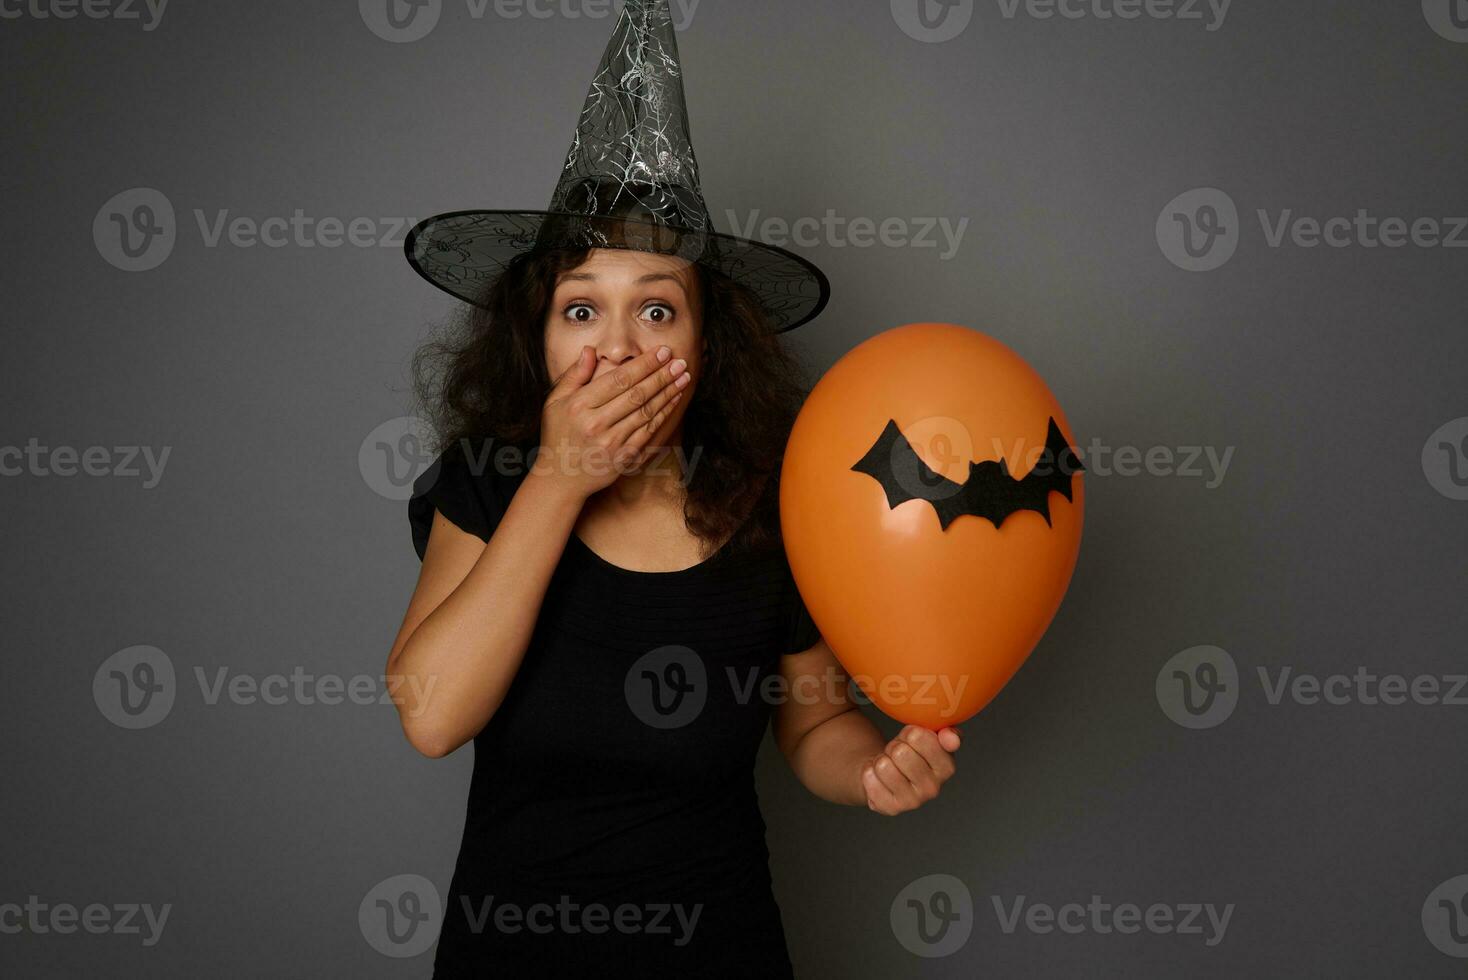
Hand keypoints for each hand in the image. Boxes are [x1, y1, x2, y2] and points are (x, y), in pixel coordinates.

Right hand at [538, 344, 689, 498]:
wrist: (560, 479)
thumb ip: (574, 375)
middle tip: (680, 362)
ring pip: (646, 412)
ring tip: (683, 377)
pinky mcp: (623, 458)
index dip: (644, 364)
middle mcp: (596, 424)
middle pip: (636, 394)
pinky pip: (649, 432)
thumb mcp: (555, 401)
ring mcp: (611, 443)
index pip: (619, 379)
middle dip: (661, 376)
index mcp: (579, 406)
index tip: (662, 352)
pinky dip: (664, 414)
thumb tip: (590, 350)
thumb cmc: (558, 434)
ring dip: (668, 393)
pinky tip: (674, 400)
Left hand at [860, 725, 960, 815]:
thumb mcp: (929, 736)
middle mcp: (933, 788)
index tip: (912, 738)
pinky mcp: (891, 808)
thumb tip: (949, 735)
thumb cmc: (911, 752)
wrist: (888, 773)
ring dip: (881, 760)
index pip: (920, 738)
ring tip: (890, 765)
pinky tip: (879, 778)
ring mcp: (913, 801)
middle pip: (899, 752)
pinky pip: (870, 778)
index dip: (910, 733)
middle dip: (894, 746)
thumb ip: (946, 732)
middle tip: (898, 753)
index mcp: (947, 767)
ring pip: (883, 765)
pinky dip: (869, 773)